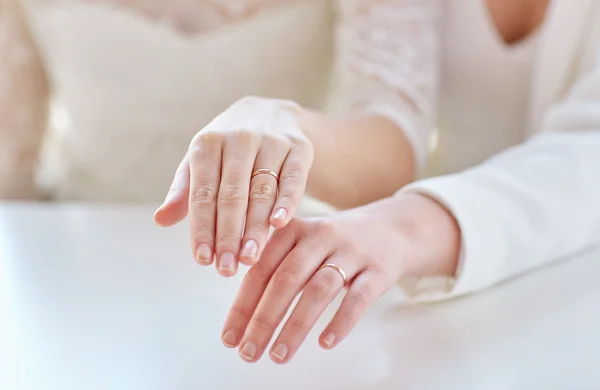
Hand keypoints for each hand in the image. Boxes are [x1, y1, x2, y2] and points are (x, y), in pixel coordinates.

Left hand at [154, 97, 313, 276]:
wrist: (271, 113)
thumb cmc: (228, 148)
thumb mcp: (202, 161)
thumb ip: (184, 192)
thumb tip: (160, 220)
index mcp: (207, 143)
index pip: (202, 193)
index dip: (202, 228)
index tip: (203, 260)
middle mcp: (239, 139)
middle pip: (232, 195)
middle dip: (228, 235)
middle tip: (227, 269)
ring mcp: (271, 142)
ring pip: (262, 191)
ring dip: (255, 227)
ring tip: (249, 257)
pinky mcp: (299, 148)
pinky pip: (293, 179)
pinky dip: (286, 202)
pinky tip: (279, 225)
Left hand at [220, 193, 460, 363]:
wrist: (393, 228)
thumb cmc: (337, 243)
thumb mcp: (305, 242)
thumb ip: (275, 266)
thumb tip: (243, 314)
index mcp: (294, 229)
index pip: (261, 269)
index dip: (243, 305)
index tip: (230, 337)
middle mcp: (320, 236)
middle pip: (286, 279)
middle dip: (263, 319)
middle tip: (249, 351)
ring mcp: (351, 252)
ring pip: (319, 290)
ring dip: (296, 326)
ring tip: (279, 355)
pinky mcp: (378, 269)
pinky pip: (357, 297)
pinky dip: (340, 321)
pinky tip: (325, 343)